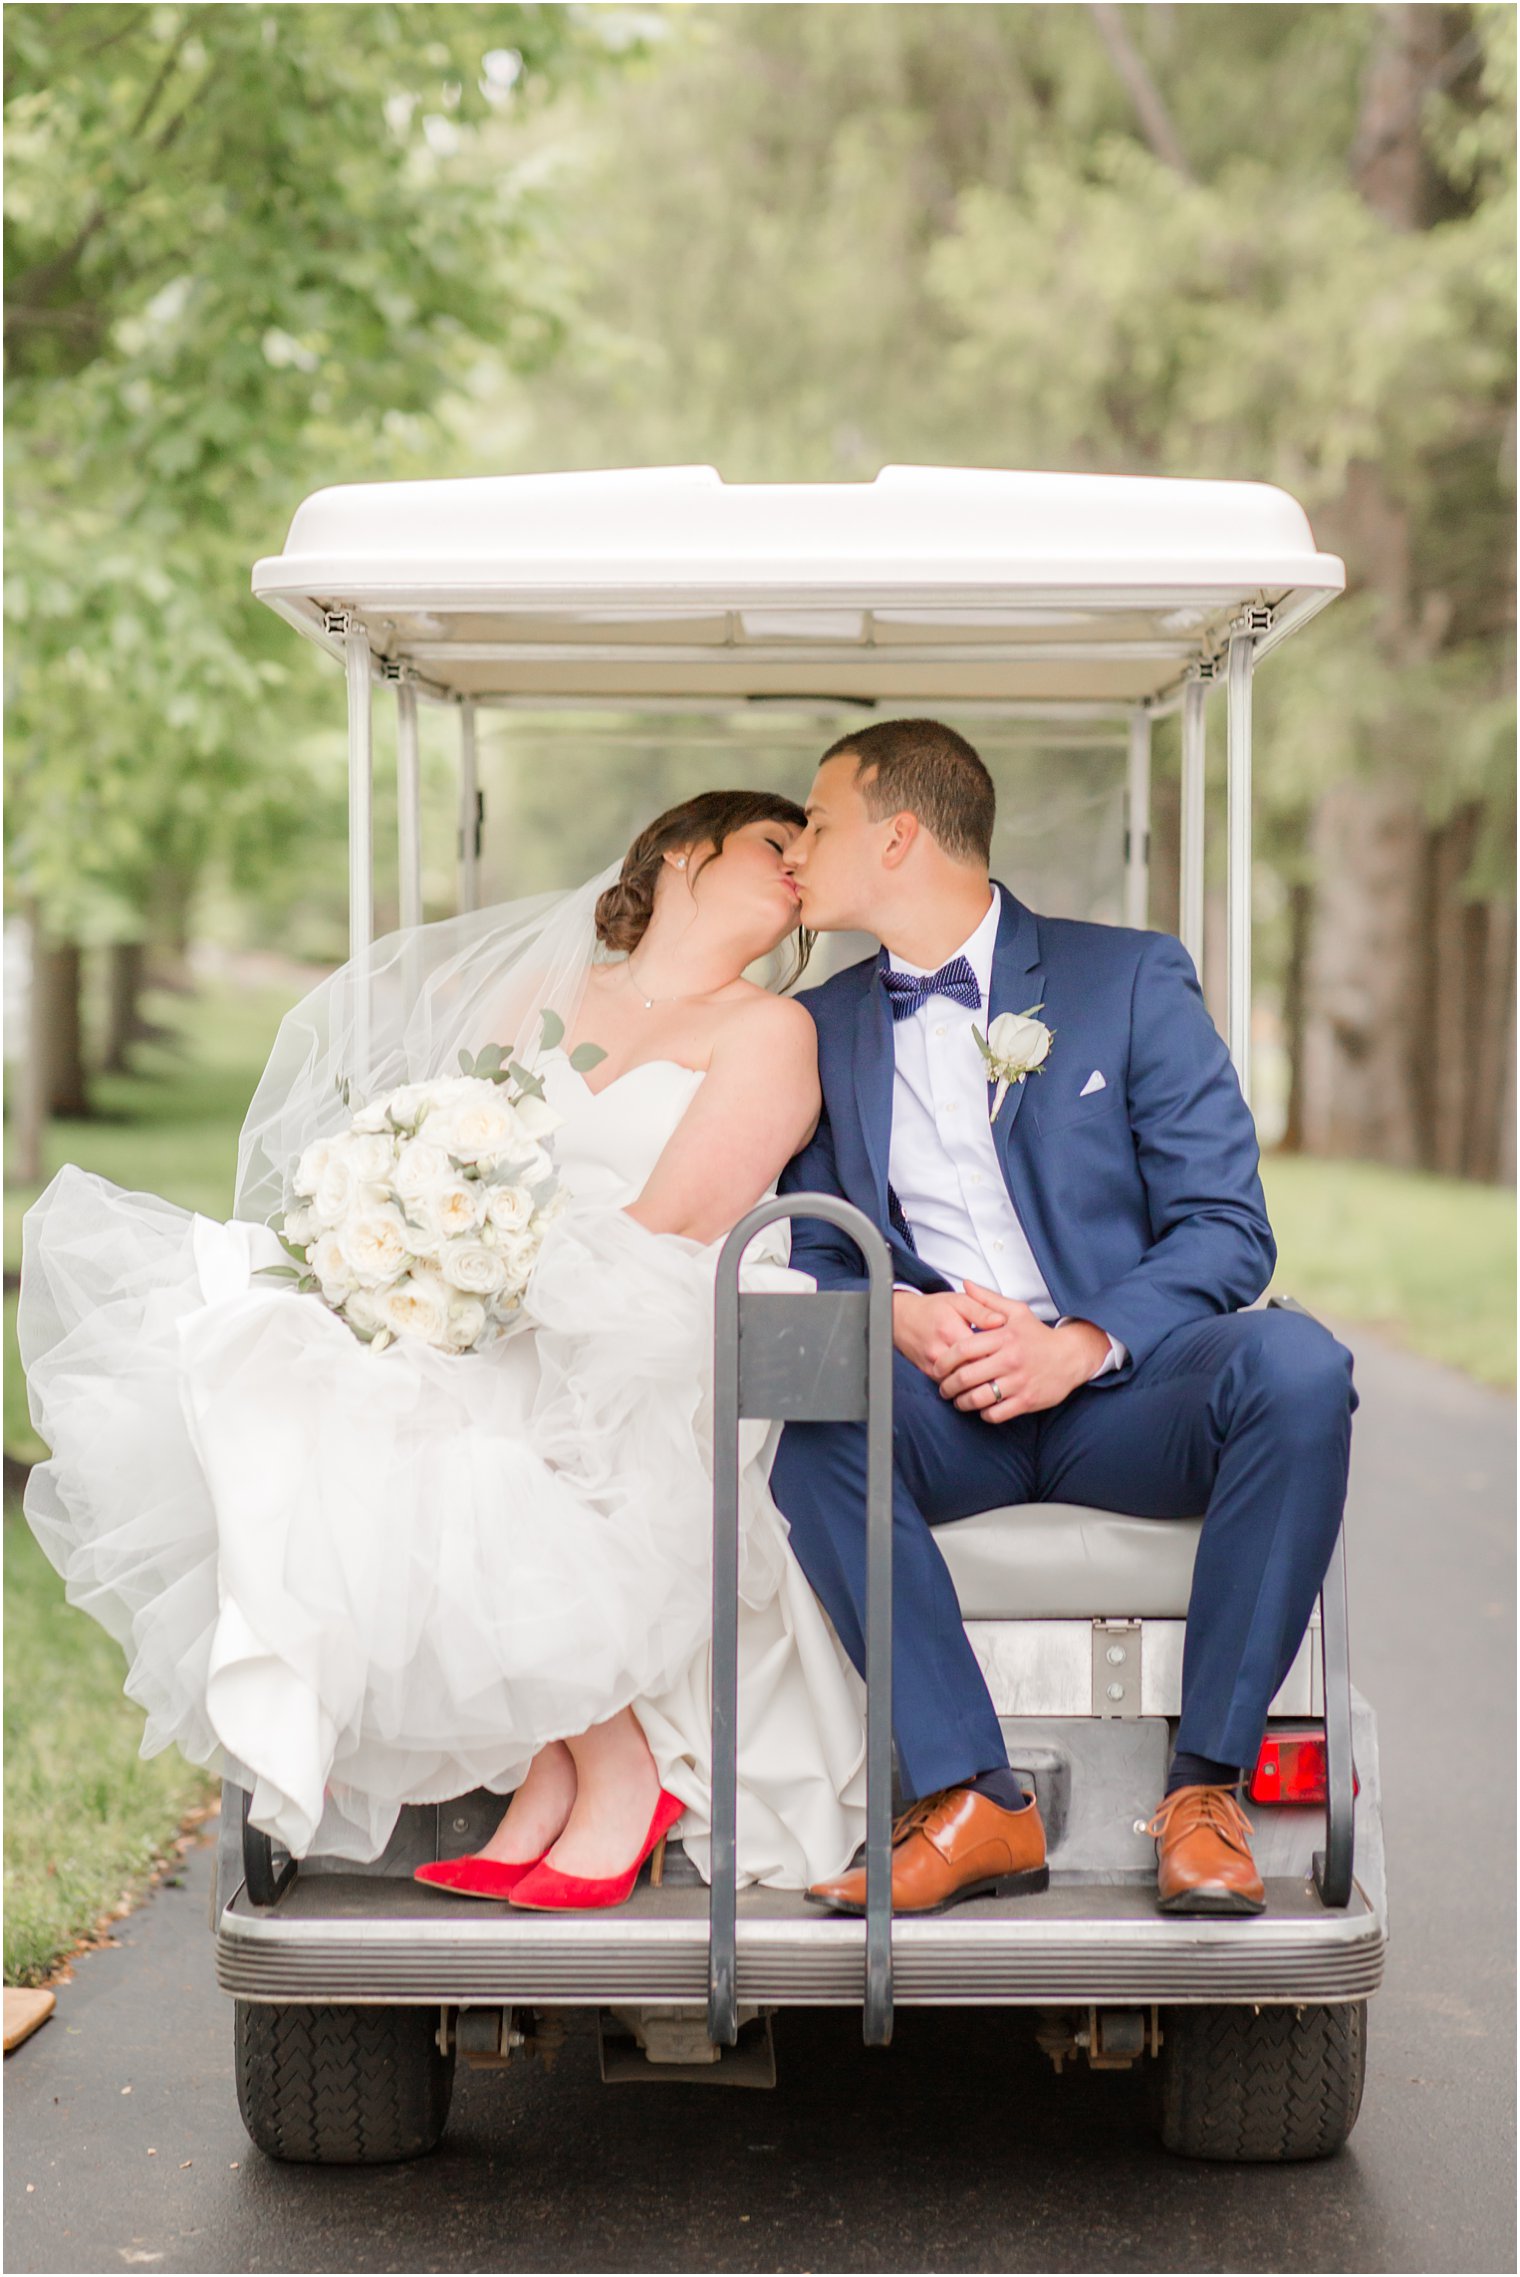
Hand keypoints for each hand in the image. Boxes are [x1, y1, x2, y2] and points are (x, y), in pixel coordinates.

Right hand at [892, 1286, 1005, 1378]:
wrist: (902, 1318)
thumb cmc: (933, 1309)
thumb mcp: (959, 1301)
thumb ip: (982, 1310)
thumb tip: (1002, 1320)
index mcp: (951, 1331)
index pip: (982, 1352)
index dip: (999, 1356)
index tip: (1009, 1356)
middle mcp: (940, 1352)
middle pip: (973, 1372)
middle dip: (991, 1373)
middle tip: (1005, 1372)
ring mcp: (933, 1366)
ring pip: (961, 1383)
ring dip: (978, 1383)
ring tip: (993, 1378)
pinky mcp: (928, 1374)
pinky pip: (950, 1385)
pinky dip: (964, 1386)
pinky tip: (976, 1382)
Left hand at [936, 1281, 1109, 1420]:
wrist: (1072, 1356)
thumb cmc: (1038, 1335)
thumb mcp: (1017, 1312)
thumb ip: (988, 1300)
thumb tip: (966, 1285)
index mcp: (1004, 1337)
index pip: (962, 1349)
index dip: (944, 1361)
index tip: (938, 1367)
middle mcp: (1010, 1360)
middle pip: (966, 1377)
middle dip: (948, 1386)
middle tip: (944, 1388)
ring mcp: (1019, 1382)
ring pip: (978, 1399)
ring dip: (962, 1403)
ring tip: (958, 1401)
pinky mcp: (1027, 1401)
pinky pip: (996, 1414)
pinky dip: (984, 1414)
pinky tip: (981, 1408)